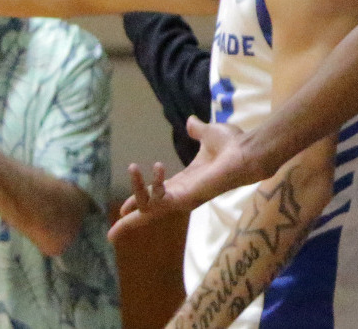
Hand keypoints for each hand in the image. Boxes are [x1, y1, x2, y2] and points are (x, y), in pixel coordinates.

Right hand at [109, 117, 245, 241]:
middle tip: (110, 235)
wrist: (247, 151)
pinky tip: (156, 167)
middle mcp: (182, 194)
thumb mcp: (209, 135)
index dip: (140, 198)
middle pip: (149, 214)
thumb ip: (197, 130)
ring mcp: (183, 199)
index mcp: (185, 182)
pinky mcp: (185, 200)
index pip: (156, 196)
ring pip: (148, 208)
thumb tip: (191, 122)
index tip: (123, 208)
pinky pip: (158, 200)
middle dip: (129, 224)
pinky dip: (151, 187)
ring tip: (133, 167)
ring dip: (136, 192)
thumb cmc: (233, 145)